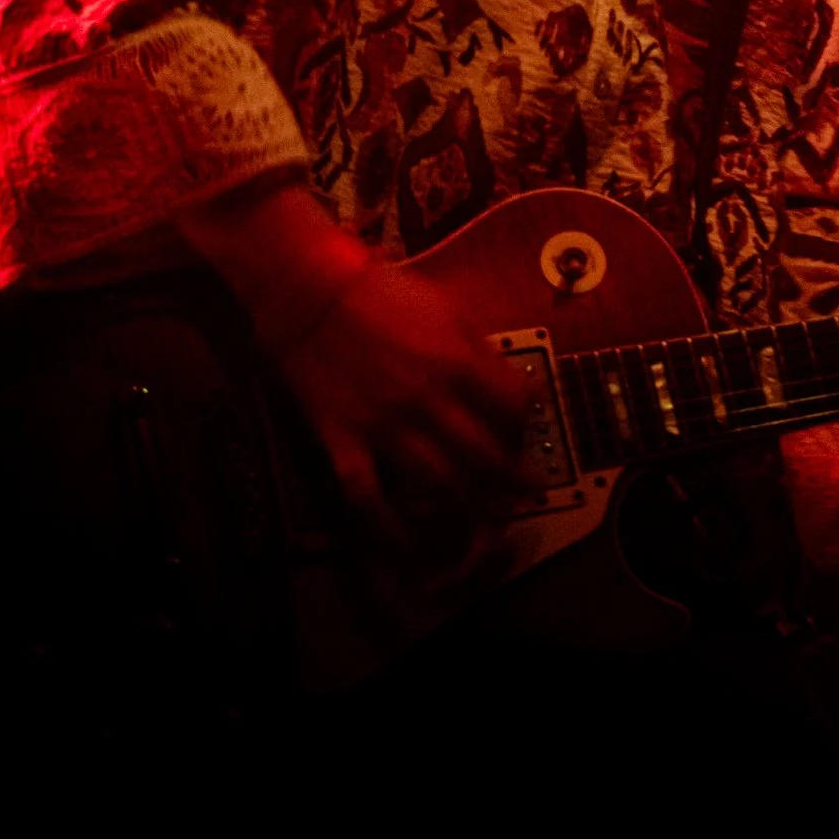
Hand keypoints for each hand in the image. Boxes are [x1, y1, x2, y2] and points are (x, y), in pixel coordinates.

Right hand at [178, 177, 531, 617]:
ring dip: (471, 508)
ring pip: (442, 485)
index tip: (525, 431)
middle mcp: (428, 400)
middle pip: (487, 456)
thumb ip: (479, 349)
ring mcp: (386, 426)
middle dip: (514, 480)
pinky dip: (391, 530)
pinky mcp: (345, 442)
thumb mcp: (446, 307)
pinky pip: (370, 498)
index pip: (513, 406)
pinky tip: (410, 546)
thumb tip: (511, 382)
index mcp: (457, 360)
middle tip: (527, 492)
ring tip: (488, 520)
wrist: (311, 293)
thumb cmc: (382, 292)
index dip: (526, 422)